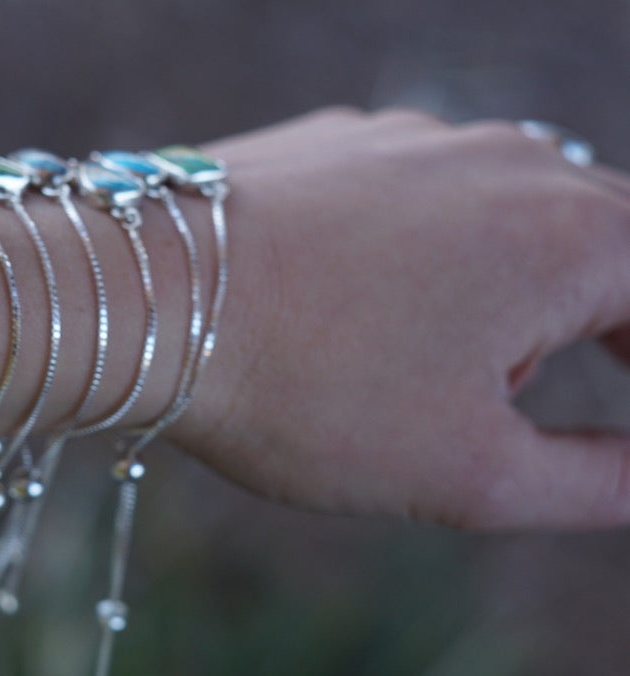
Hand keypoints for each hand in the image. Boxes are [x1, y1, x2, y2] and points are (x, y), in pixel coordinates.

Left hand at [171, 108, 629, 528]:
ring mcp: (414, 138)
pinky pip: (419, 191)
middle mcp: (506, 159)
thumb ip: (595, 482)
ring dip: (511, 281)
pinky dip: (427, 245)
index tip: (621, 415)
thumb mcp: (470, 472)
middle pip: (600, 240)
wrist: (147, 299)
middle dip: (606, 320)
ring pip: (507, 209)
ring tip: (449, 357)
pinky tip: (368, 300)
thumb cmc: (308, 389)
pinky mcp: (339, 141)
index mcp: (570, 236)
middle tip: (564, 386)